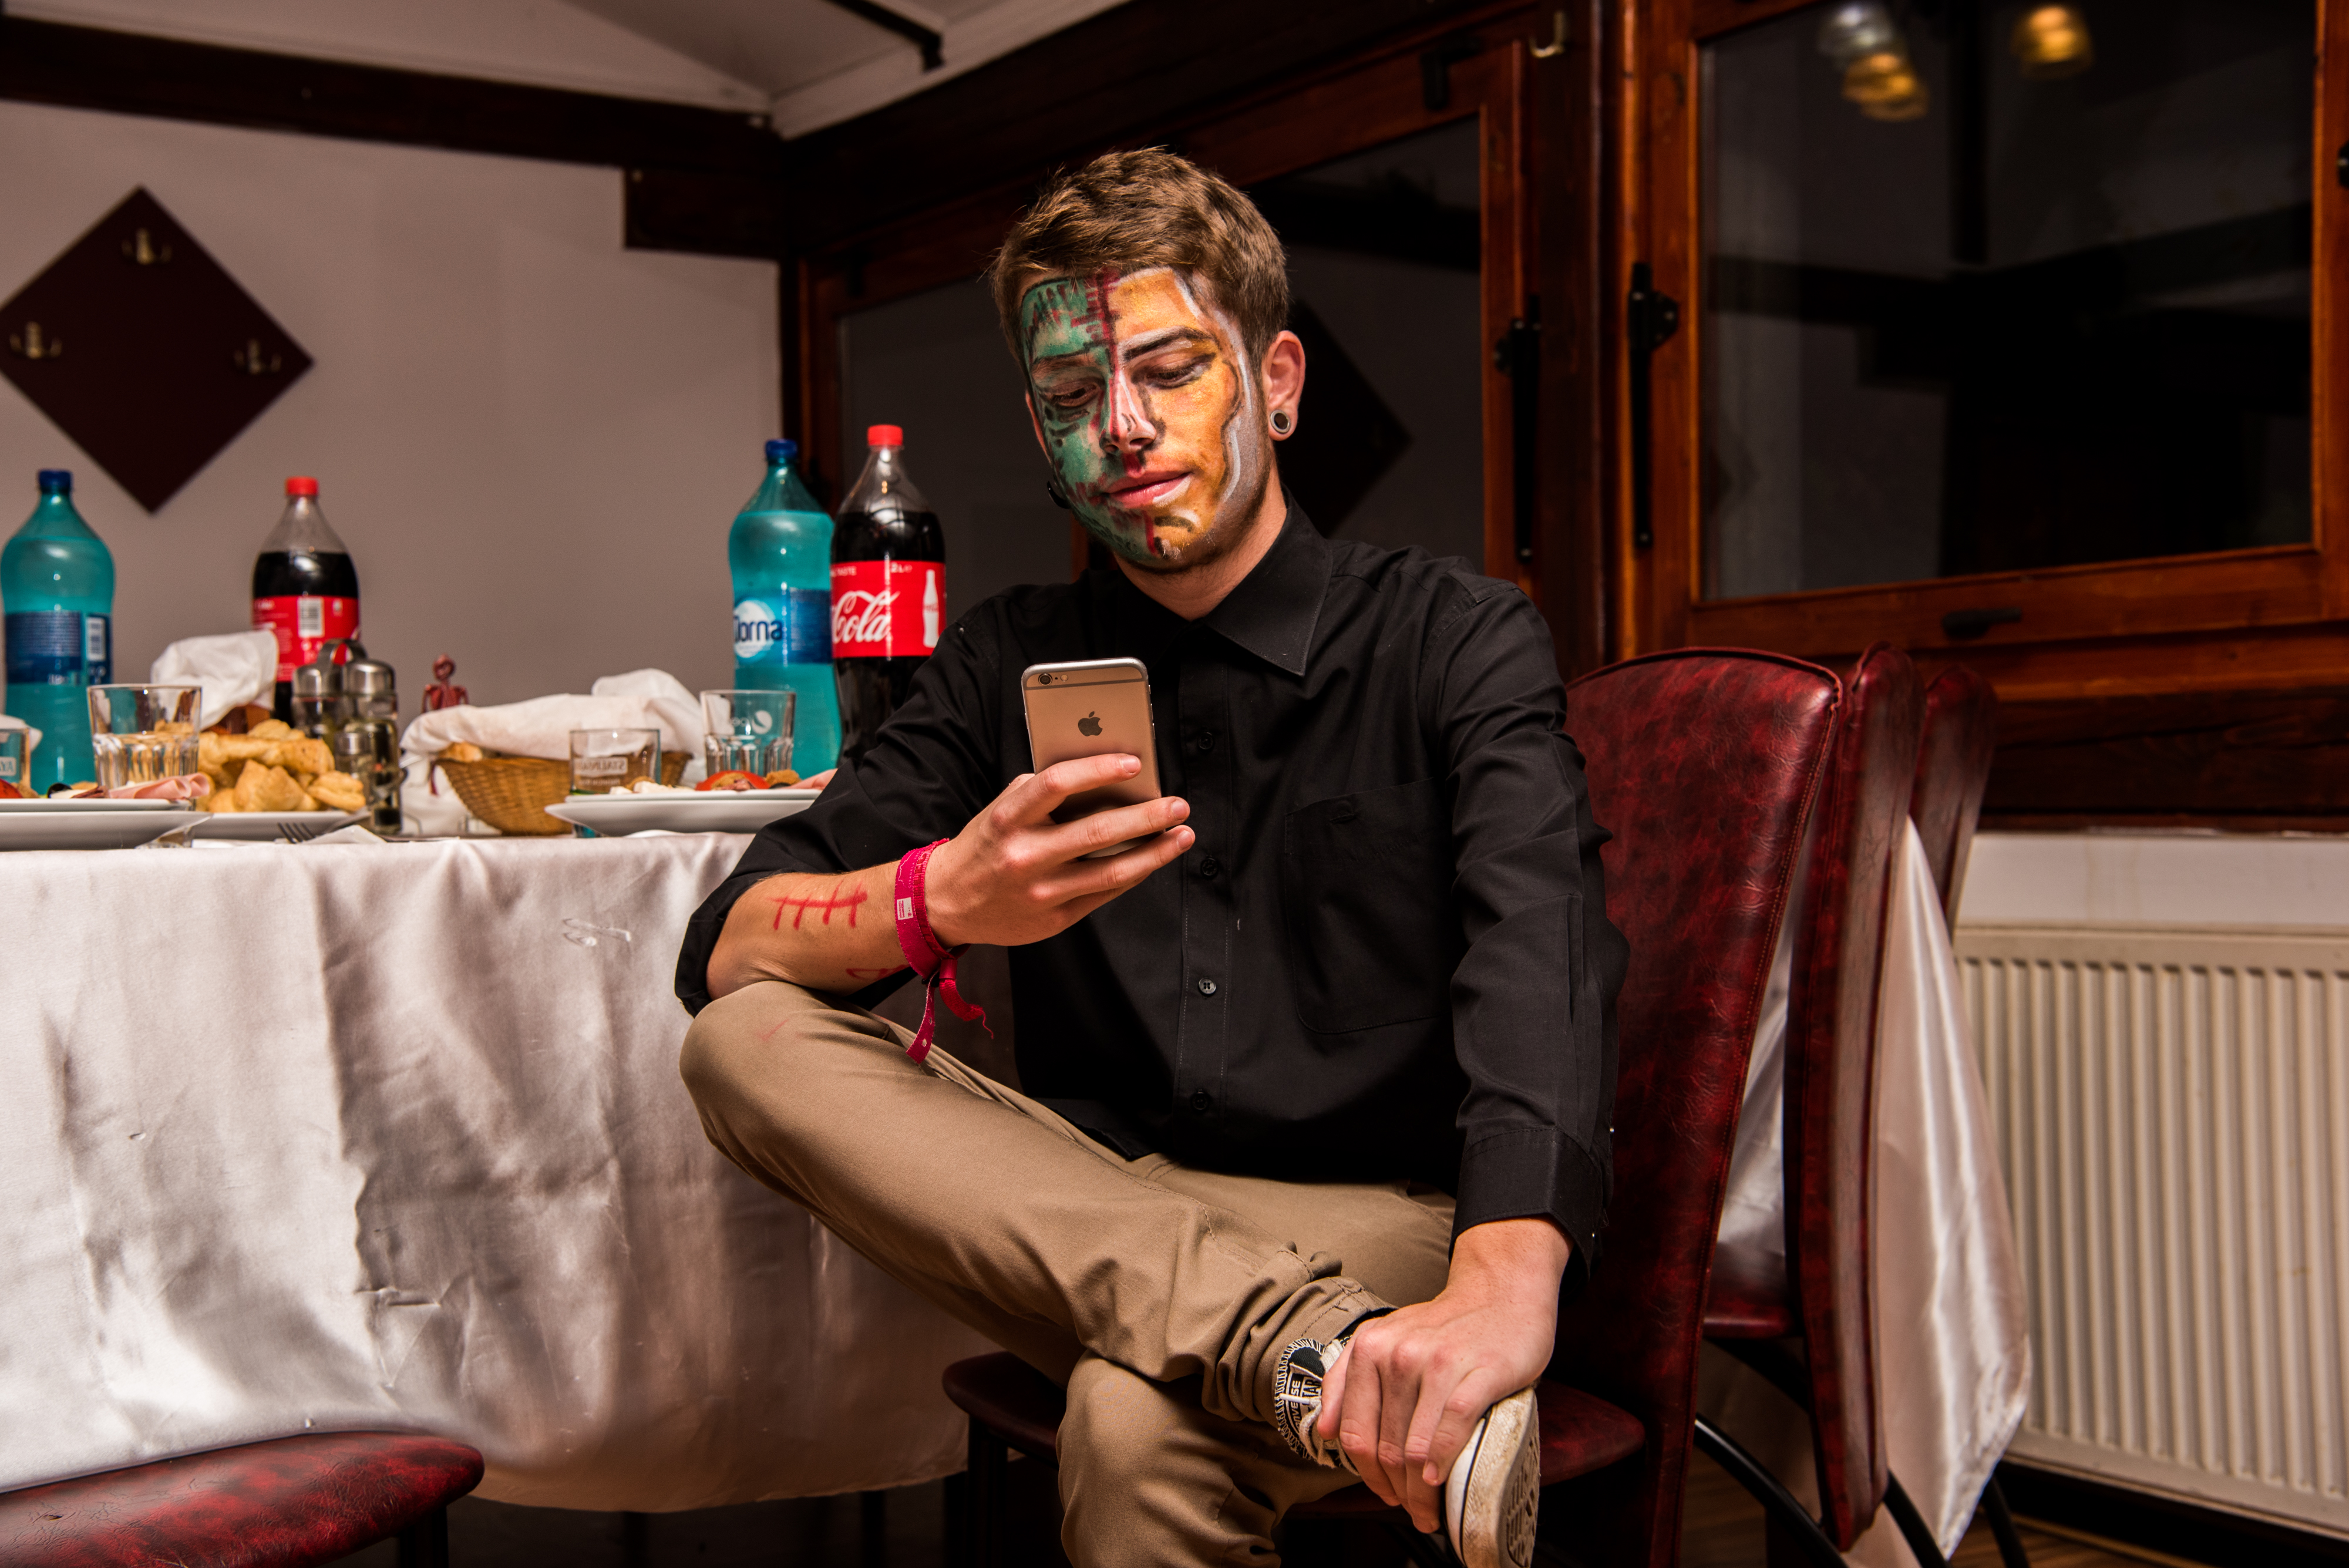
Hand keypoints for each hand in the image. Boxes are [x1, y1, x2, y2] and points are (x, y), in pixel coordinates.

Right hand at [923, 755, 1191, 948]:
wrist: (948, 902)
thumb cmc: (985, 846)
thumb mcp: (1001, 810)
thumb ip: (1042, 793)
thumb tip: (1102, 777)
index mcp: (1009, 818)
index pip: (1057, 784)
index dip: (1099, 769)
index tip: (1135, 763)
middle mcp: (1025, 855)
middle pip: (1098, 831)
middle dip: (1147, 816)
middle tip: (1178, 805)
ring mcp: (1041, 891)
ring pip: (1112, 870)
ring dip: (1155, 852)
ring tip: (1181, 835)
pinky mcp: (1055, 918)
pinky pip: (1106, 893)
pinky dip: (1135, 873)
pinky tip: (1152, 859)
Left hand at [1317, 1219, 1569, 1530]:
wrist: (1501, 1293)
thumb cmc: (1445, 1328)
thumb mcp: (1386, 1340)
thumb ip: (1349, 1380)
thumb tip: (1324, 1429)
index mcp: (1369, 1348)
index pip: (1354, 1432)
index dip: (1367, 1476)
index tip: (1384, 1495)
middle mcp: (1398, 1352)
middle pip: (1386, 1447)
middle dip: (1397, 1492)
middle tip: (1415, 1513)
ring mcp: (1438, 1360)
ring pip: (1416, 1446)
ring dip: (1421, 1491)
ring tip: (1431, 1509)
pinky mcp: (1480, 1369)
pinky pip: (1453, 1426)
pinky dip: (1444, 1460)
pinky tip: (1442, 1478)